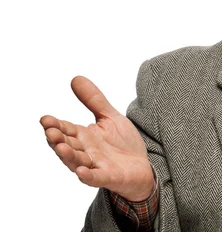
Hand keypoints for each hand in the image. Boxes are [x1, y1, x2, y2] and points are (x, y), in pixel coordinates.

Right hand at [40, 76, 153, 200]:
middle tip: (50, 131)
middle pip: (67, 145)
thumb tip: (75, 78)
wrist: (142, 167)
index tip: (45, 119)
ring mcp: (95, 165)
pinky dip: (87, 176)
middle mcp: (85, 152)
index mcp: (83, 137)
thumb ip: (94, 100)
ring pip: (77, 162)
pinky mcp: (108, 177)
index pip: (66, 129)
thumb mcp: (110, 117)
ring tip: (61, 147)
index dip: (55, 125)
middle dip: (58, 139)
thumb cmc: (123, 144)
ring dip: (68, 156)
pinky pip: (95, 178)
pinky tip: (81, 172)